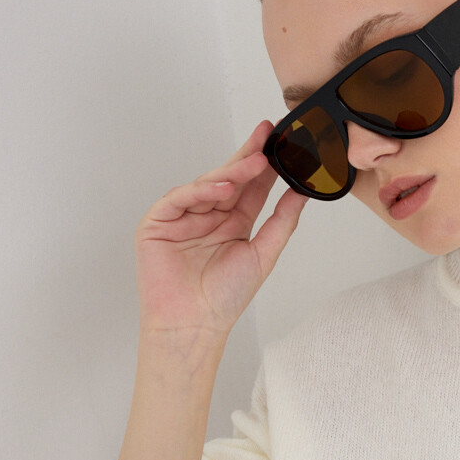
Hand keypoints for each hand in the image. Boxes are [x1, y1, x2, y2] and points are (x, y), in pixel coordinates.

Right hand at [134, 121, 305, 342]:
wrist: (194, 324)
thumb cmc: (225, 298)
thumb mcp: (262, 254)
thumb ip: (281, 222)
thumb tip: (301, 193)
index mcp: (232, 222)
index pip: (250, 187)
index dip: (264, 165)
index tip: (281, 141)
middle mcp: (207, 215)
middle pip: (229, 178)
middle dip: (247, 157)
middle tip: (266, 136)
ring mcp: (182, 216)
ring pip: (207, 184)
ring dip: (230, 172)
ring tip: (254, 163)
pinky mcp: (158, 222)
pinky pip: (180, 197)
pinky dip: (200, 190)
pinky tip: (223, 188)